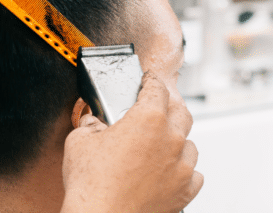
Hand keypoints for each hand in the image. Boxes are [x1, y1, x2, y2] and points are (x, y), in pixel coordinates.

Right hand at [61, 73, 202, 212]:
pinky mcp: (185, 191)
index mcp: (148, 118)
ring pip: (189, 144)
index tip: (148, 80)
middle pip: (181, 111)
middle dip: (168, 105)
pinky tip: (168, 171)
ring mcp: (181, 167)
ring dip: (176, 140)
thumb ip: (91, 124)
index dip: (150, 80)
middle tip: (156, 107)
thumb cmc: (91, 184)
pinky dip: (182, 170)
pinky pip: (193, 174)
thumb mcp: (79, 141)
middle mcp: (170, 139)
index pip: (157, 87)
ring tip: (159, 144)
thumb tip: (94, 123)